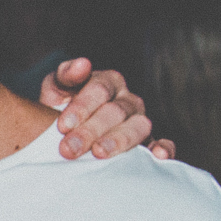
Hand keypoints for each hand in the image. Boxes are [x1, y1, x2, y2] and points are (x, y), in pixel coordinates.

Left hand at [40, 58, 176, 160]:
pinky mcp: (149, 144)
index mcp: (108, 82)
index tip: (62, 126)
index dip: (82, 107)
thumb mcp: (56, 89)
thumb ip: (65, 75)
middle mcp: (128, 100)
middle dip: (90, 130)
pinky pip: (162, 144)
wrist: (67, 138)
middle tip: (68, 149)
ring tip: (99, 153)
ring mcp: (140, 122)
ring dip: (119, 140)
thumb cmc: (61, 110)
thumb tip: (82, 64)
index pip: (99, 90)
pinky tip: (157, 155)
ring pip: (138, 127)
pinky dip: (163, 148)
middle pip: (116, 111)